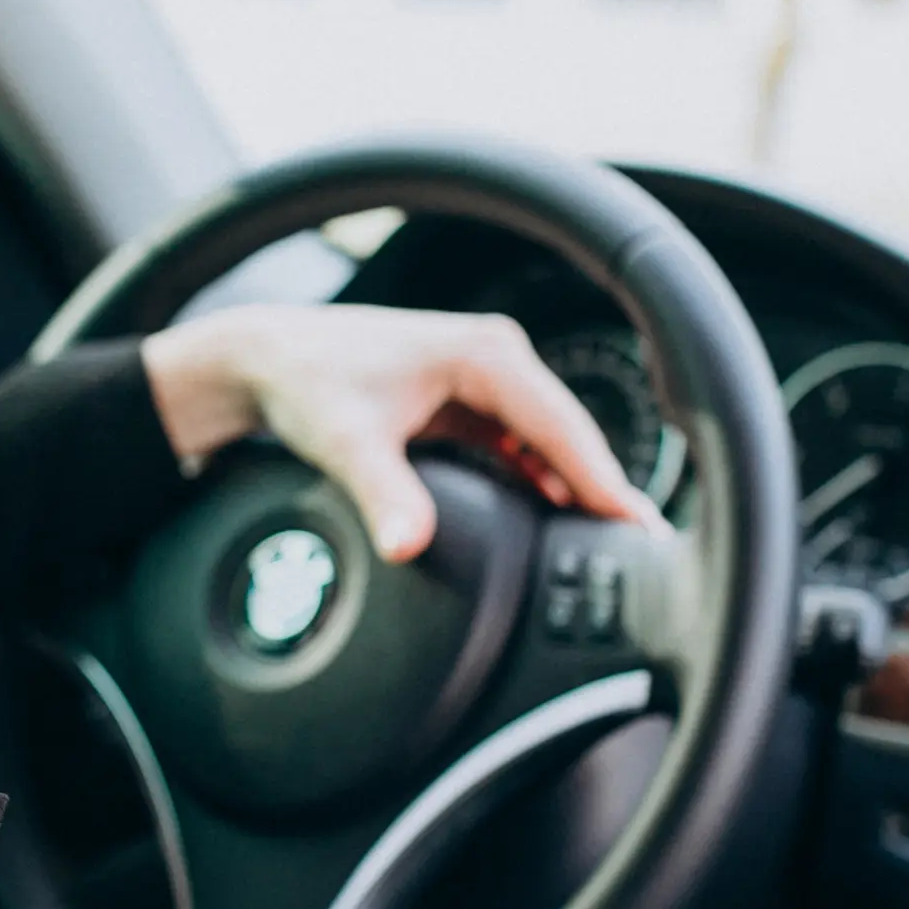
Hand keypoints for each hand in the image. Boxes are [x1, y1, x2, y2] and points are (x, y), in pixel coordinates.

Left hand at [140, 305, 666, 563]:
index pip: (565, 428)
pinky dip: (542, 479)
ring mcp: (485, 379)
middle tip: (644, 554)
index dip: (604, 482)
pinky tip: (562, 520)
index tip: (639, 530)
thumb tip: (410, 546)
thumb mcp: (348, 442)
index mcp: (486, 355)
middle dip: (604, 491)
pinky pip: (522, 444)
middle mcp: (497, 358)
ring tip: (615, 547)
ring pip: (549, 441)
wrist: (264, 357)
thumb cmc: (306, 381)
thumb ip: (386, 494)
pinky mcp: (468, 400)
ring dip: (577, 487)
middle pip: (569, 435)